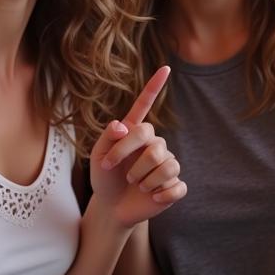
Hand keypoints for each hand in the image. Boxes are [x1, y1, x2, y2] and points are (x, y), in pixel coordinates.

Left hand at [89, 66, 185, 227]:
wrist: (111, 206)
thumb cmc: (104, 178)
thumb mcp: (97, 157)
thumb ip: (108, 138)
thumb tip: (122, 125)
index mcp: (135, 132)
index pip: (146, 105)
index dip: (155, 87)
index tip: (165, 68)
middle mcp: (154, 144)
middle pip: (153, 143)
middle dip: (130, 159)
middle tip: (120, 173)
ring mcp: (166, 164)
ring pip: (165, 164)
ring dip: (144, 179)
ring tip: (136, 185)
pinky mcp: (174, 185)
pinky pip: (176, 185)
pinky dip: (160, 194)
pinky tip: (152, 197)